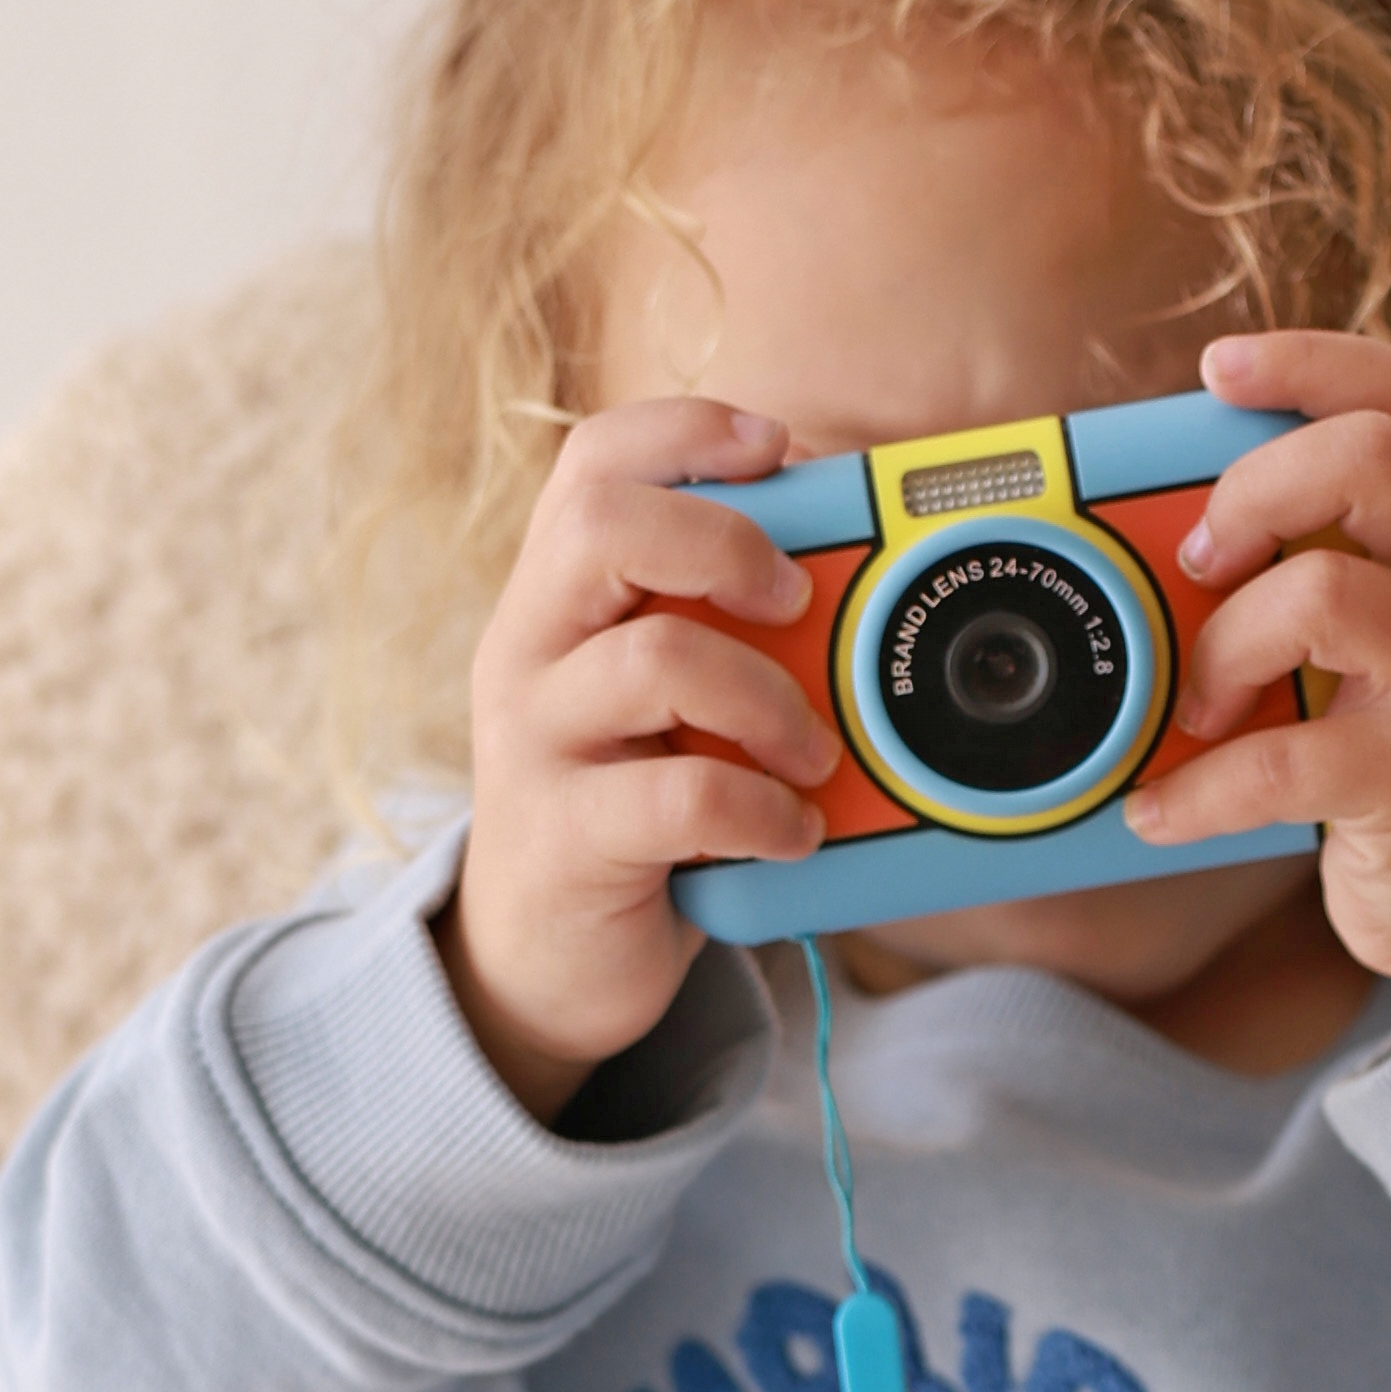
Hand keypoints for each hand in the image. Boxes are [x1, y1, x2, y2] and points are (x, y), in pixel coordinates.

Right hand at [440, 398, 830, 1115]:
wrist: (542, 961)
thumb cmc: (630, 805)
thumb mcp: (662, 701)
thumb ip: (722, 627)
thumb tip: (863, 563)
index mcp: (556, 596)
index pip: (593, 462)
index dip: (687, 431)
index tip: (778, 448)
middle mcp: (527, 650)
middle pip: (599, 523)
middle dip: (723, 541)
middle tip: (794, 601)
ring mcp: (535, 744)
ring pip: (654, 660)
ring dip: (769, 698)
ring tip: (815, 752)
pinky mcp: (565, 839)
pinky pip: (680, 797)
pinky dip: (762, 810)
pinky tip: (793, 832)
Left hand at [1130, 331, 1390, 1003]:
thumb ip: (1343, 569)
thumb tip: (1179, 540)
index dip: (1307, 361)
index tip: (1217, 370)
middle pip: (1368, 459)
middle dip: (1250, 496)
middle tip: (1200, 566)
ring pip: (1322, 594)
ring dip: (1221, 649)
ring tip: (1200, 707)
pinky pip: (1281, 758)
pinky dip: (1195, 791)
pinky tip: (1163, 809)